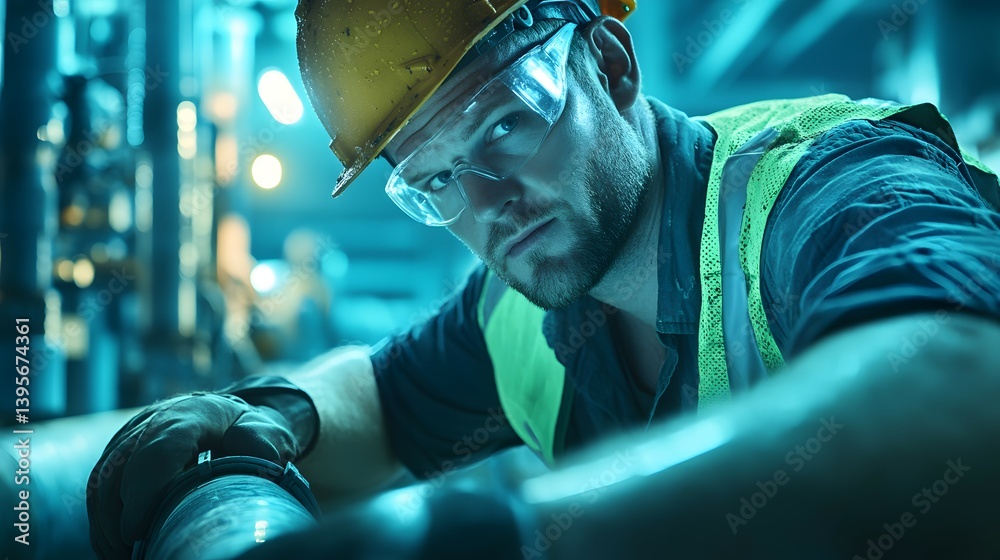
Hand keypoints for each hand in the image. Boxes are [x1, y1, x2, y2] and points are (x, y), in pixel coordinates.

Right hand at [87, 391, 304, 558]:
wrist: (231, 420)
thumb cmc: (249, 433)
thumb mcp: (267, 433)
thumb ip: (262, 443)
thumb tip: (260, 463)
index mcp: (192, 414)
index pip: (160, 447)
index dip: (145, 490)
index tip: (139, 530)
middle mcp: (152, 421)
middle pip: (119, 468)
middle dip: (120, 517)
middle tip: (134, 552)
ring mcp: (129, 438)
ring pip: (102, 481)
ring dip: (107, 525)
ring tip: (125, 555)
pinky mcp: (117, 456)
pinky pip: (99, 490)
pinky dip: (104, 523)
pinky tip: (118, 548)